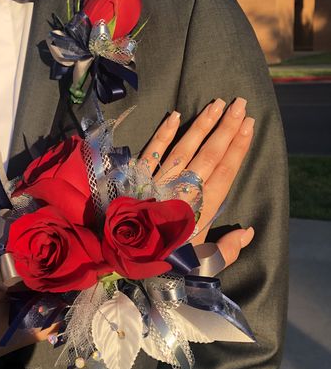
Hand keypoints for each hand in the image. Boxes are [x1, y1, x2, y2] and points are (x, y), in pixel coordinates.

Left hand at [141, 97, 254, 267]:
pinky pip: (151, 152)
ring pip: (184, 149)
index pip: (224, 174)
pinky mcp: (136, 179)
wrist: (119, 259)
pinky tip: (175, 115)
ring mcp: (158, 182)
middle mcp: (181, 192)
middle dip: (226, 128)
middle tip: (241, 104)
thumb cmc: (161, 262)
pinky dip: (162, 134)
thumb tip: (248, 232)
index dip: (238, 149)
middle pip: (209, 156)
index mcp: (199, 212)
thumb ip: (225, 250)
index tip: (250, 126)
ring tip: (217, 104)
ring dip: (202, 125)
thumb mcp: (198, 264)